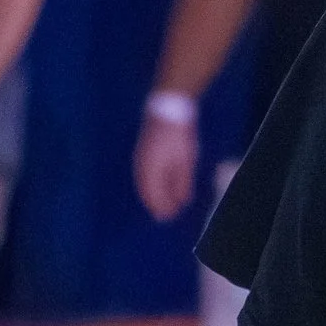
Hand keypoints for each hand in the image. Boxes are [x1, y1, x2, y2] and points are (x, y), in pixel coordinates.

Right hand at [135, 105, 199, 220]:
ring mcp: (139, 158)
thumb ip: (182, 182)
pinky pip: (142, 174)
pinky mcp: (141, 152)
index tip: (169, 217)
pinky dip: (149, 184)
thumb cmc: (179, 135)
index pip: (153, 195)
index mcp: (151, 169)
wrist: (167, 108)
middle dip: (155, 204)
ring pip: (143, 183)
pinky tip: (158, 186)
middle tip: (165, 215)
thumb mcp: (186, 161)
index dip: (161, 208)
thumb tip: (182, 202)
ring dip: (151, 195)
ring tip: (161, 204)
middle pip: (146, 191)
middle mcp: (141, 165)